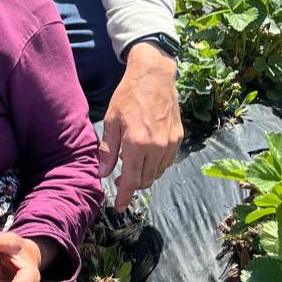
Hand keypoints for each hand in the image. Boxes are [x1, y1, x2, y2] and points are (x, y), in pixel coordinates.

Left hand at [98, 42, 183, 212]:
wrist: (154, 75)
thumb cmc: (128, 96)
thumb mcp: (111, 121)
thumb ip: (108, 150)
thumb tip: (103, 172)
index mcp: (138, 144)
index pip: (132, 181)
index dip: (125, 196)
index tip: (120, 206)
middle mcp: (157, 147)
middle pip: (145, 180)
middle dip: (133, 185)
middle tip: (120, 180)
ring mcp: (170, 143)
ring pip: (157, 172)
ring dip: (144, 175)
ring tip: (131, 164)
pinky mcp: (178, 138)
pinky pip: (166, 161)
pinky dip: (155, 165)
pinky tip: (145, 155)